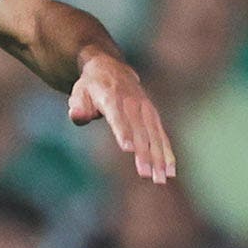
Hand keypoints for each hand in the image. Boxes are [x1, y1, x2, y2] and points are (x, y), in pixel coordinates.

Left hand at [69, 51, 177, 182]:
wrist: (110, 68)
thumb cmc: (91, 87)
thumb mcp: (78, 93)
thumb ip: (78, 107)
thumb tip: (77, 115)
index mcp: (111, 96)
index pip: (117, 115)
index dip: (123, 131)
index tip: (128, 148)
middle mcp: (132, 102)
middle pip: (139, 130)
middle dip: (144, 153)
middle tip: (147, 175)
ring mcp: (145, 108)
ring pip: (154, 135)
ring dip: (159, 157)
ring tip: (161, 178)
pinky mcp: (152, 115)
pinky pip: (161, 135)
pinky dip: (167, 152)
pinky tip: (170, 170)